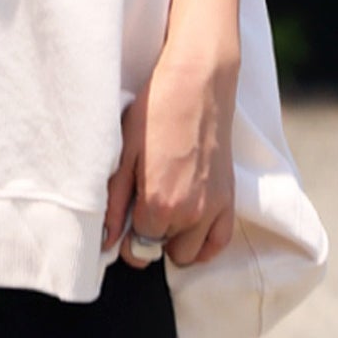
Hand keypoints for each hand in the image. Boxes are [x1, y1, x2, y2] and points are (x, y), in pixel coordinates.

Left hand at [103, 50, 237, 268]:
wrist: (196, 84)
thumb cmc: (156, 111)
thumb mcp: (124, 153)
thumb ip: (115, 201)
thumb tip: (108, 238)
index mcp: (158, 203)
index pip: (138, 248)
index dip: (126, 236)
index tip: (125, 220)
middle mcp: (189, 213)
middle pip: (162, 250)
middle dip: (150, 236)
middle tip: (143, 206)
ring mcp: (213, 209)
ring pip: (189, 253)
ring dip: (175, 239)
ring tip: (165, 209)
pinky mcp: (229, 199)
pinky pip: (217, 243)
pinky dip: (202, 242)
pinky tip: (188, 225)